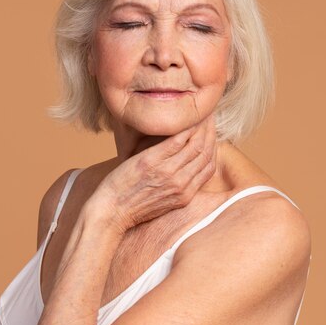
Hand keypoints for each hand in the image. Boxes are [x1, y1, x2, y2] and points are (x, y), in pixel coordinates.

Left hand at [85, 115, 216, 233]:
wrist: (111, 213)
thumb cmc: (130, 206)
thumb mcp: (161, 203)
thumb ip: (175, 187)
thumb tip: (181, 169)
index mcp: (185, 195)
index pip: (210, 167)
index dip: (214, 147)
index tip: (211, 132)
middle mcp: (181, 184)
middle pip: (205, 153)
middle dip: (210, 131)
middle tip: (208, 115)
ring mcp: (167, 173)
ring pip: (195, 144)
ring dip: (200, 125)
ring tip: (198, 111)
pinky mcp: (151, 162)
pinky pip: (176, 141)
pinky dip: (184, 127)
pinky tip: (184, 116)